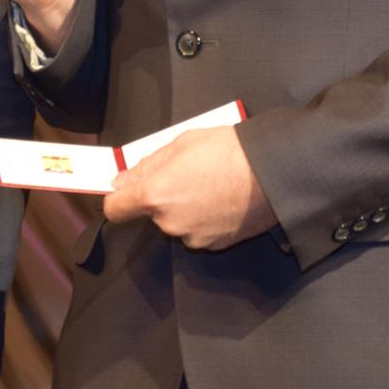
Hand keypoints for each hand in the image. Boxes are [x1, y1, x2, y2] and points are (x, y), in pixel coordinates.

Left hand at [103, 126, 277, 250]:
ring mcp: (193, 237)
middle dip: (163, 197)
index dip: (118, 199)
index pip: (116, 209)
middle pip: (152, 214)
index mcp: (155, 195)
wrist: (273, 173)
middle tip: (188, 173)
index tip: (126, 191)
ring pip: (177, 223)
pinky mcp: (214, 245)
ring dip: (186, 208)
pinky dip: (205, 219)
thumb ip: (146, 165)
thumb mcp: (181, 143)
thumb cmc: (229, 151)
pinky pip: (198, 231)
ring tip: (210, 184)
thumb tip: (122, 181)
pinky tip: (222, 199)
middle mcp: (169, 223)